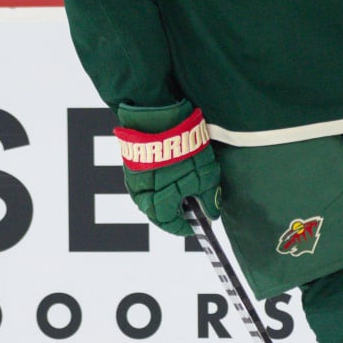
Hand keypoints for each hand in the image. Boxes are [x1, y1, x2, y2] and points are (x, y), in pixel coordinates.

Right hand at [114, 101, 221, 236]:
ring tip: (182, 188)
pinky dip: (157, 181)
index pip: (168, 224)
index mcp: (156, 203)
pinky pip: (144, 180)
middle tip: (190, 207)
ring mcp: (133, 177)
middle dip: (174, 211)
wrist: (160, 115)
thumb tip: (211, 214)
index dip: (184, 226)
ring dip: (165, 196)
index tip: (196, 225)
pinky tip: (169, 173)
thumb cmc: (183, 149)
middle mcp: (140, 194)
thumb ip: (209, 199)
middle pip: (156, 212)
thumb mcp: (205, 177)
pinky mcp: (131, 162)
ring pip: (149, 196)